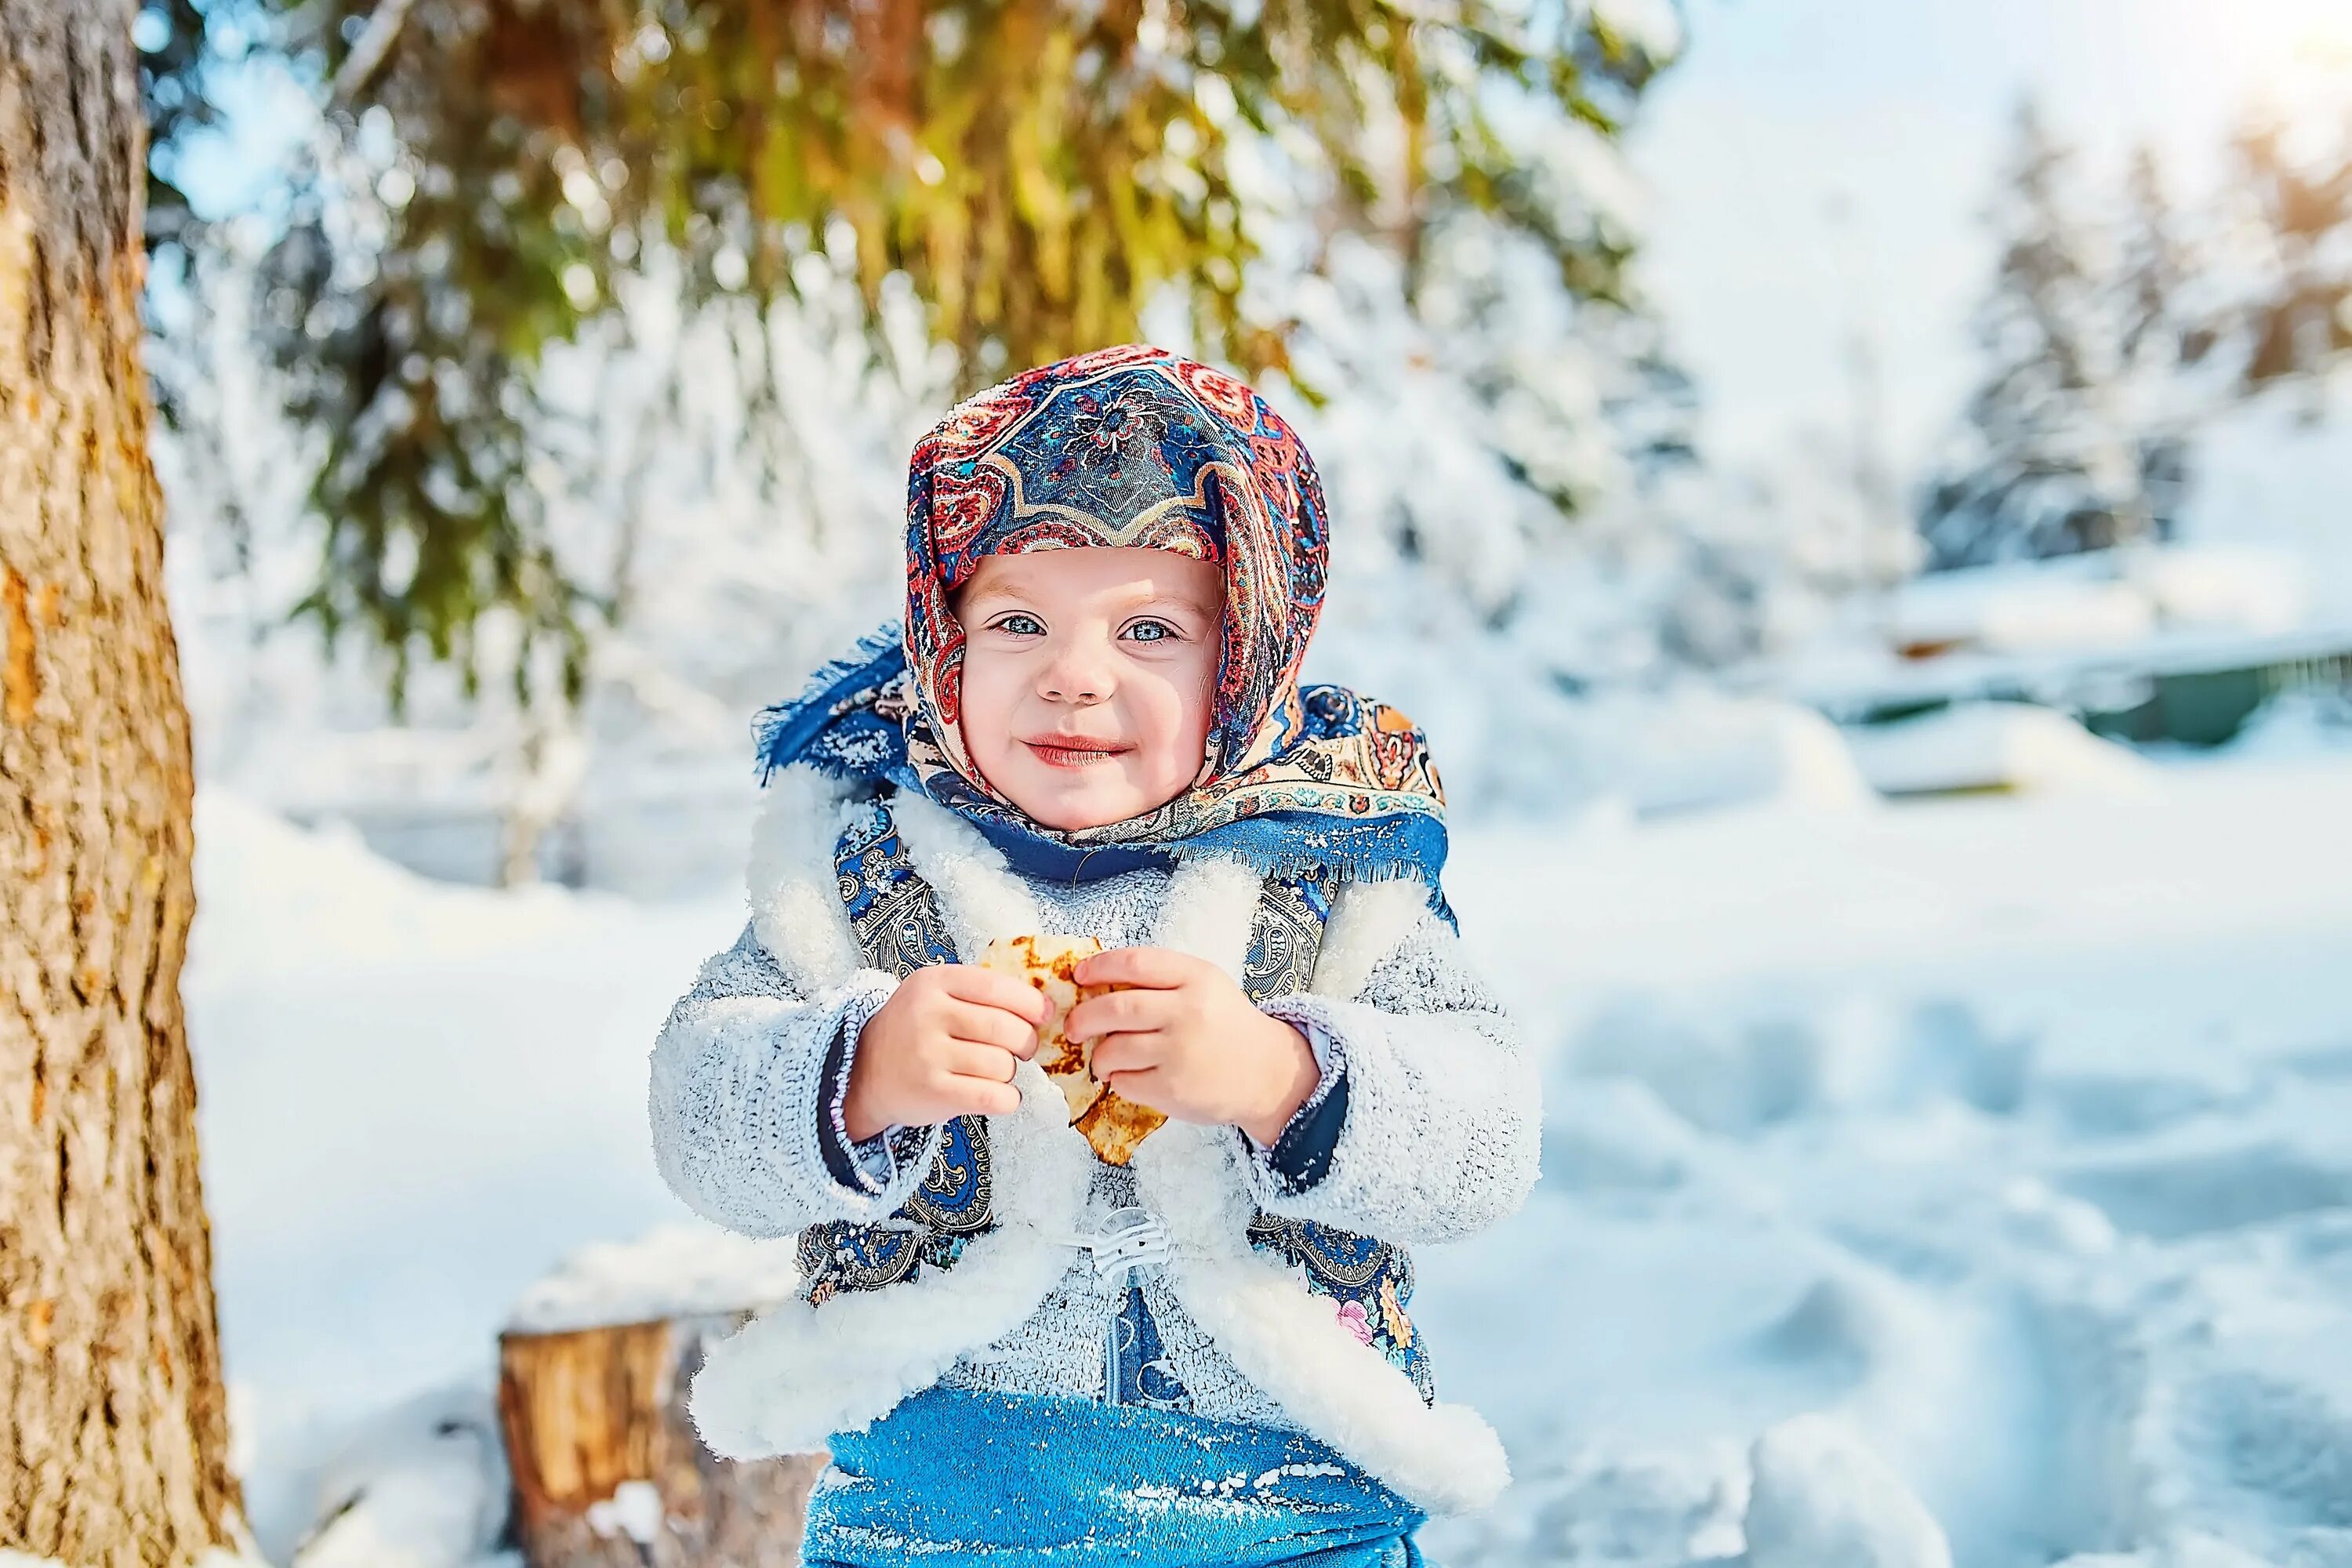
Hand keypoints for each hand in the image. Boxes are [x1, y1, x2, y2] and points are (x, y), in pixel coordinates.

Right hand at [844, 965, 1050, 1141]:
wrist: (863, 1073)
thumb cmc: (913, 1031)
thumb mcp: (934, 995)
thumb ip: (978, 993)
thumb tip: (1042, 1004)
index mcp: (933, 982)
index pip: (996, 987)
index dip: (1030, 1003)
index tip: (1044, 1014)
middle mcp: (928, 1015)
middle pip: (1006, 1028)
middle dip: (1027, 1041)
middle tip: (1024, 1048)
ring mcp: (928, 1055)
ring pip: (1002, 1064)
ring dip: (1010, 1072)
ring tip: (996, 1072)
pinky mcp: (933, 1092)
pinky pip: (993, 1097)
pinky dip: (1008, 1099)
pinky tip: (1000, 1095)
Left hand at [1066, 947, 1319, 1145]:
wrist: (1267, 1074)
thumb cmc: (1227, 1026)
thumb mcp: (1206, 987)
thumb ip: (1161, 980)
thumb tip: (1096, 983)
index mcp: (1196, 978)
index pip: (1135, 963)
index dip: (1099, 967)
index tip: (1079, 976)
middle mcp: (1188, 1012)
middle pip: (1115, 1008)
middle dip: (1083, 1018)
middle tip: (1073, 1026)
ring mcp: (1180, 1052)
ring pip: (1114, 1049)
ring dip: (1098, 1055)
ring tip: (1103, 1059)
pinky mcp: (1174, 1089)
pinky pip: (1124, 1082)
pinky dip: (1116, 1080)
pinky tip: (1127, 1077)